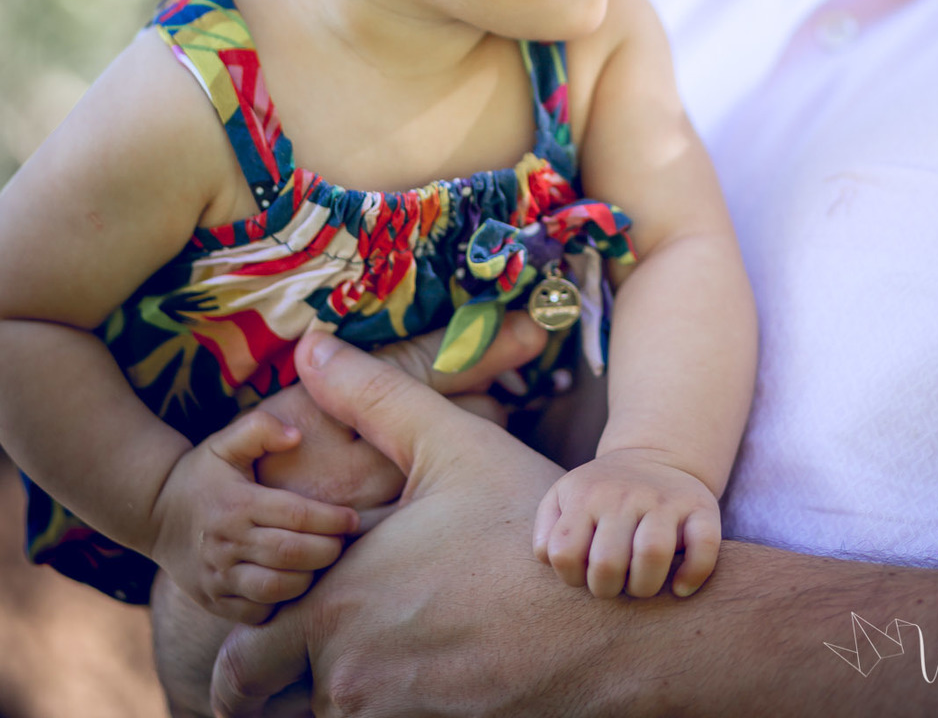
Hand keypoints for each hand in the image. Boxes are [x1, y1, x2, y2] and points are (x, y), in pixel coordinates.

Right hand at [151, 406, 359, 623]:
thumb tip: (296, 436)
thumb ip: (261, 427)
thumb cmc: (202, 473)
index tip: (352, 519)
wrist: (155, 515)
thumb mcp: (225, 441)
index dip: (330, 519)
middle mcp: (226, 543)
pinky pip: (256, 612)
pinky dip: (281, 602)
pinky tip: (294, 582)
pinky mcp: (213, 601)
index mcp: (236, 503)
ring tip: (322, 562)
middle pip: (290, 554)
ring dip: (308, 578)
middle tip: (344, 542)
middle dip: (327, 550)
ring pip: (275, 588)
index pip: (295, 515)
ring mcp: (218, 577)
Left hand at [210, 333, 642, 717]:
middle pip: (262, 705)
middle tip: (289, 665)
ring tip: (368, 658)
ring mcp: (390, 716)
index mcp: (337, 603)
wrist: (609, 624)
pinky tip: (418, 678)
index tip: (270, 616)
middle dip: (267, 688)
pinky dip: (383, 708)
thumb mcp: (450, 444)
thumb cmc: (525, 528)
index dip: (251, 640)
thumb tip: (311, 345)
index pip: (240, 660)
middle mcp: (349, 675)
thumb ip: (371, 397)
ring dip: (327, 697)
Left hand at [533, 449, 721, 598]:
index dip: (571, 578)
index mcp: (586, 494)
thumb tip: (552, 560)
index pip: (564, 554)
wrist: (656, 456)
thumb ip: (546, 530)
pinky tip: (680, 587)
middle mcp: (624, 494)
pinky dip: (693, 576)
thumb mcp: (565, 497)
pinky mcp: (701, 508)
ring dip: (644, 587)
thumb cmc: (603, 494)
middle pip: (607, 563)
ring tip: (641, 585)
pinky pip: (704, 547)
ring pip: (653, 554)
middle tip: (614, 584)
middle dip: (607, 590)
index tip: (584, 574)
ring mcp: (664, 500)